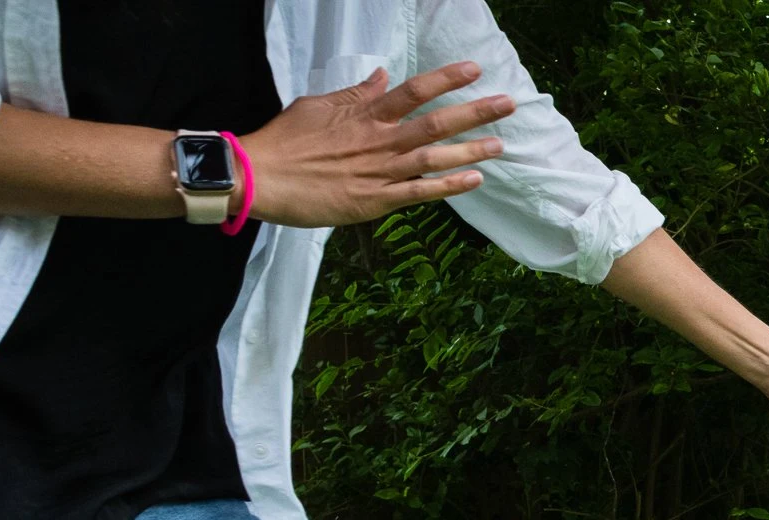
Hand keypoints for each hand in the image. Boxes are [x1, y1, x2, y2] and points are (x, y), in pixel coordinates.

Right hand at [241, 64, 514, 227]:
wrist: (260, 175)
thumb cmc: (286, 140)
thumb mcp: (319, 106)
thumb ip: (355, 94)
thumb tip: (381, 77)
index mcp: (366, 114)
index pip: (414, 90)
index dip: (446, 79)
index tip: (474, 70)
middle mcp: (379, 140)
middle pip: (436, 121)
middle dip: (475, 112)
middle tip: (508, 104)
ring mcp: (380, 171)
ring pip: (434, 157)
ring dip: (471, 150)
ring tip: (501, 143)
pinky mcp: (375, 201)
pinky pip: (419, 193)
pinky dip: (448, 186)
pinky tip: (474, 180)